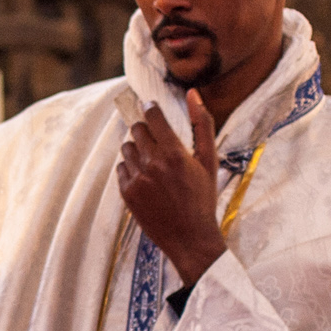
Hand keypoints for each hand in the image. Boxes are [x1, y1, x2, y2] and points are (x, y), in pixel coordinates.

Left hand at [118, 90, 224, 284]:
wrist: (190, 237)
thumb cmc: (203, 197)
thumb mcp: (209, 160)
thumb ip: (202, 124)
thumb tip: (193, 93)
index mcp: (174, 154)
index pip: (152, 117)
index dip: (151, 109)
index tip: (150, 106)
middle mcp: (152, 165)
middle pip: (137, 130)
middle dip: (146, 130)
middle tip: (156, 139)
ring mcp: (137, 179)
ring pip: (127, 148)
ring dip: (137, 149)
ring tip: (153, 162)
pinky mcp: (126, 193)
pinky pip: (121, 167)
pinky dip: (131, 168)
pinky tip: (146, 178)